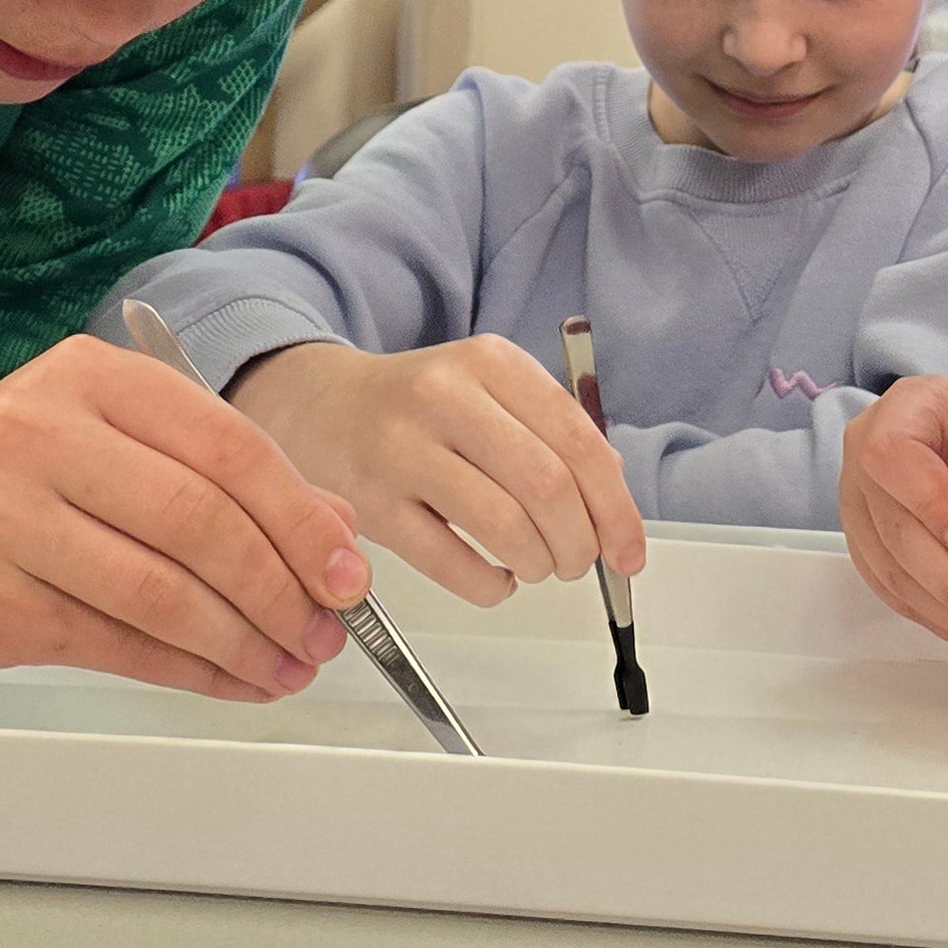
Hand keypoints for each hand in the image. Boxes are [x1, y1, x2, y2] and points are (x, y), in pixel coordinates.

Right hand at [0, 334, 366, 702]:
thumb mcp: (105, 442)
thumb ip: (215, 471)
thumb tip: (333, 528)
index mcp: (92, 378)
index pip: (227, 446)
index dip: (300, 518)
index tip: (347, 574)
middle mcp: (45, 434)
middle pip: (201, 522)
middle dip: (280, 589)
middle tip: (324, 634)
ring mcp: (7, 516)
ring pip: (162, 591)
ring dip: (241, 641)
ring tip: (286, 667)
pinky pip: (117, 642)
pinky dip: (188, 671)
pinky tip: (228, 680)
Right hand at [227, 337, 645, 607]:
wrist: (319, 406)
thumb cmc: (420, 408)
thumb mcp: (489, 389)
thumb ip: (553, 435)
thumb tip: (615, 509)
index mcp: (490, 361)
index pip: (578, 441)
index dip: (616, 508)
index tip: (629, 550)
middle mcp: (444, 396)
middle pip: (547, 486)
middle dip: (580, 542)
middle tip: (579, 561)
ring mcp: (401, 449)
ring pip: (505, 527)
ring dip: (540, 564)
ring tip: (538, 566)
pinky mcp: (371, 502)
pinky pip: (452, 563)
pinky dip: (491, 586)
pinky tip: (496, 579)